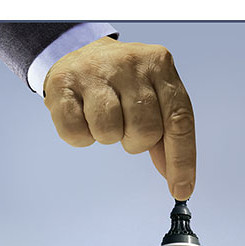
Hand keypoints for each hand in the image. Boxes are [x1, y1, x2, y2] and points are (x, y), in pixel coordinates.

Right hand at [43, 37, 195, 200]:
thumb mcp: (154, 99)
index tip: (180, 191)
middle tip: (125, 126)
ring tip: (103, 117)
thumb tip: (178, 180)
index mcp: (160, 65)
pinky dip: (81, 136)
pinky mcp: (63, 82)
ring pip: (110, 132)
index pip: (179, 120)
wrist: (81, 54)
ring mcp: (95, 70)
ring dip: (107, 136)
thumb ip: (168, 135)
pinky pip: (77, 133)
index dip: (181, 161)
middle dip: (135, 141)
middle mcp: (131, 62)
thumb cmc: (123, 84)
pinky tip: (82, 115)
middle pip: (145, 131)